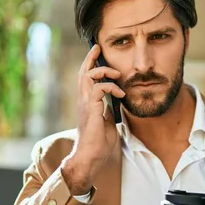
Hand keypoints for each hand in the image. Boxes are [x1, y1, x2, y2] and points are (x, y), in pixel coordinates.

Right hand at [61, 44, 125, 193]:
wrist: (91, 157)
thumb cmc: (99, 144)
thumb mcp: (107, 123)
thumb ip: (109, 112)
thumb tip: (116, 104)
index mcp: (87, 103)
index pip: (86, 79)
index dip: (90, 65)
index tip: (96, 53)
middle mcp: (83, 101)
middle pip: (83, 73)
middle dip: (90, 58)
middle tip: (97, 48)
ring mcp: (85, 104)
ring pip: (88, 76)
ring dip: (104, 71)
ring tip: (117, 75)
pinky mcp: (91, 109)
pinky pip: (99, 88)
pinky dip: (111, 87)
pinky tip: (120, 94)